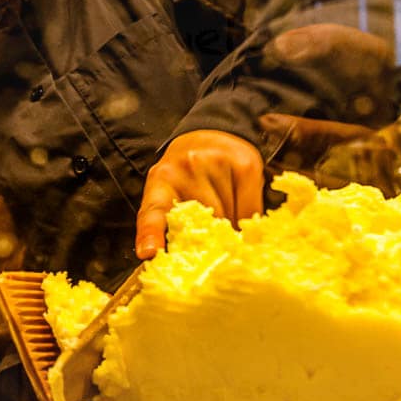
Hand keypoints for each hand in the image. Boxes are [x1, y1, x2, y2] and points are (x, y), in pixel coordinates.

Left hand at [136, 129, 263, 259]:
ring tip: (225, 211)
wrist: (210, 133)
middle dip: (210, 240)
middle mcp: (187, 168)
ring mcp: (217, 163)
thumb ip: (172, 225)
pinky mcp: (246, 164)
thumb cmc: (185, 174)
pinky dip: (249, 216)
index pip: (152, 211)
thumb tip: (192, 266)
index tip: (148, 253)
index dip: (150, 234)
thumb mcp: (168, 192)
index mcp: (161, 180)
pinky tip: (241, 204)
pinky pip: (252, 209)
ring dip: (231, 226)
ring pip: (231, 220)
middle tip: (212, 239)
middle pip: (205, 227)